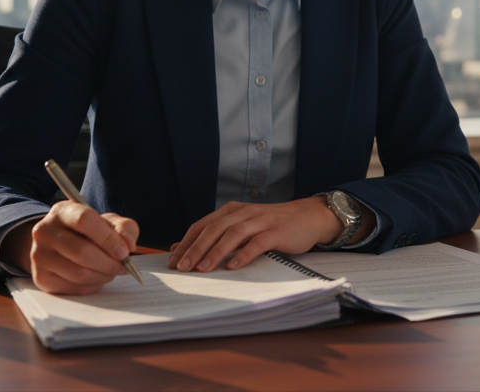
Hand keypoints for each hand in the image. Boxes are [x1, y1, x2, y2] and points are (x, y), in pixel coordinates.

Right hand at [3, 201, 138, 294]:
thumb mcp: (107, 222)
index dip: (108, 238)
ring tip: (111, 271)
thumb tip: (128, 245)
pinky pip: (73, 288)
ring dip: (103, 276)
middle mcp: (44, 231)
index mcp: (62, 211)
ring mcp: (39, 256)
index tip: (124, 252)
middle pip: (82, 252)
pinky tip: (97, 278)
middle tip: (123, 267)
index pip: (85, 220)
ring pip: (79, 274)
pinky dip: (92, 286)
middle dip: (109, 263)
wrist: (57, 245)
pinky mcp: (41, 278)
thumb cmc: (88, 232)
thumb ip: (124, 228)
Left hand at [169, 196, 345, 272]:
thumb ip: (214, 236)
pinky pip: (257, 243)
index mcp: (231, 211)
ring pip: (232, 234)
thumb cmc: (271, 226)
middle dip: (195, 249)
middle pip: (213, 229)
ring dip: (215, 252)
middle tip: (182, 268)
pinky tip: (233, 266)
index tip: (172, 261)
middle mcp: (243, 213)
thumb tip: (179, 249)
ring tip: (202, 269)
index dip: (186, 243)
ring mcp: (260, 221)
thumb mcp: (241, 227)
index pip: (202, 226)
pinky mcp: (276, 231)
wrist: (308, 217)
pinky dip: (243, 254)